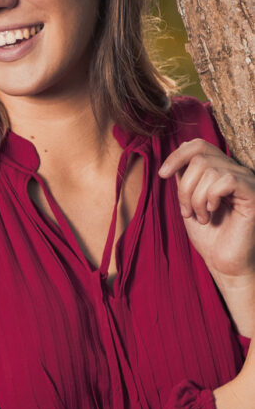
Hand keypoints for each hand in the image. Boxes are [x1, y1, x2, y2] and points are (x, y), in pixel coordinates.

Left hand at [158, 139, 254, 280]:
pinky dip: (212, 197)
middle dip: (184, 187)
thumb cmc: (208, 236)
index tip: (163, 175)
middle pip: (199, 158)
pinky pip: (227, 180)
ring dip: (196, 198)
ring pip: (210, 170)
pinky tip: (213, 212)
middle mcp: (235, 171)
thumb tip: (176, 158)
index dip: (177, 155)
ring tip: (201, 217)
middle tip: (187, 212)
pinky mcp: (253, 193)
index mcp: (221, 170)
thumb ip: (184, 179)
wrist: (223, 263)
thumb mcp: (188, 202)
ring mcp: (246, 180)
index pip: (198, 145)